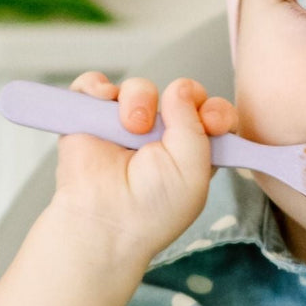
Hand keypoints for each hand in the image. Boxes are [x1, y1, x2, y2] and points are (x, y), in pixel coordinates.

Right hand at [47, 72, 237, 261]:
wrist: (104, 221)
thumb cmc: (152, 209)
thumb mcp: (193, 170)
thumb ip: (195, 125)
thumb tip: (180, 88)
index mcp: (191, 151)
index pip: (212, 114)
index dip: (216, 110)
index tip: (212, 121)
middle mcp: (159, 136)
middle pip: (179, 92)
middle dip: (182, 94)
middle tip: (172, 120)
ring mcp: (123, 125)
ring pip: (139, 88)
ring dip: (139, 98)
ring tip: (132, 126)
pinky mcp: (89, 118)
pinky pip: (93, 84)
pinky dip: (96, 87)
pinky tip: (103, 104)